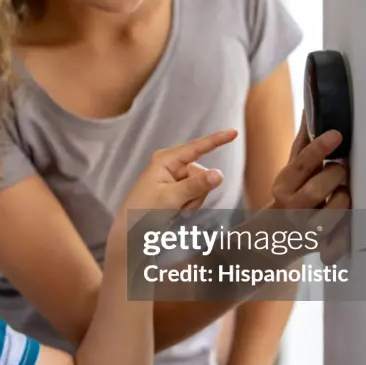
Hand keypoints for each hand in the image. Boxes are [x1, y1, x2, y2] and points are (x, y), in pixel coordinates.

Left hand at [121, 129, 238, 217]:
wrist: (131, 231)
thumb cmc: (144, 212)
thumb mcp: (171, 198)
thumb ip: (196, 186)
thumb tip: (219, 174)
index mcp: (166, 160)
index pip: (196, 148)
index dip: (216, 140)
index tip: (234, 132)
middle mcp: (170, 165)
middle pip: (201, 173)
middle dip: (197, 191)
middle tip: (180, 205)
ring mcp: (174, 177)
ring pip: (201, 186)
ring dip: (193, 201)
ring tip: (176, 209)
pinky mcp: (176, 189)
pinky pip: (195, 194)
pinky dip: (190, 205)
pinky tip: (177, 211)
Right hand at [269, 112, 350, 253]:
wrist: (275, 237)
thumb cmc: (290, 197)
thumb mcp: (291, 172)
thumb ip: (302, 145)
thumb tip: (309, 110)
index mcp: (282, 186)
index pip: (300, 165)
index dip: (319, 148)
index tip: (335, 135)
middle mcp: (291, 208)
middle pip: (316, 190)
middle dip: (334, 175)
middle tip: (340, 170)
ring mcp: (305, 229)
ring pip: (332, 213)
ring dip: (343, 199)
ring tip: (342, 193)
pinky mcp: (320, 245)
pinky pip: (340, 236)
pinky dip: (346, 227)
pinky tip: (346, 216)